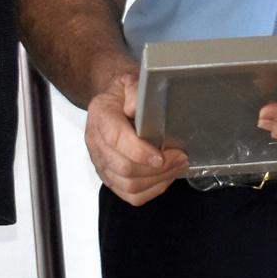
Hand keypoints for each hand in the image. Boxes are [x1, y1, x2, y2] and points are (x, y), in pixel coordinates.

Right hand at [86, 72, 187, 204]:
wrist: (112, 103)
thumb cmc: (124, 95)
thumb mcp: (130, 81)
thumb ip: (134, 90)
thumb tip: (136, 107)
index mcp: (100, 116)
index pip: (116, 140)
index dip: (139, 151)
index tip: (161, 155)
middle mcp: (96, 143)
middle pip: (123, 168)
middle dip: (157, 168)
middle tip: (180, 156)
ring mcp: (101, 163)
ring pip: (129, 185)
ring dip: (158, 179)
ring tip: (178, 165)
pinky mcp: (111, 178)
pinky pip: (131, 196)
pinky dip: (153, 190)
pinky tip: (166, 176)